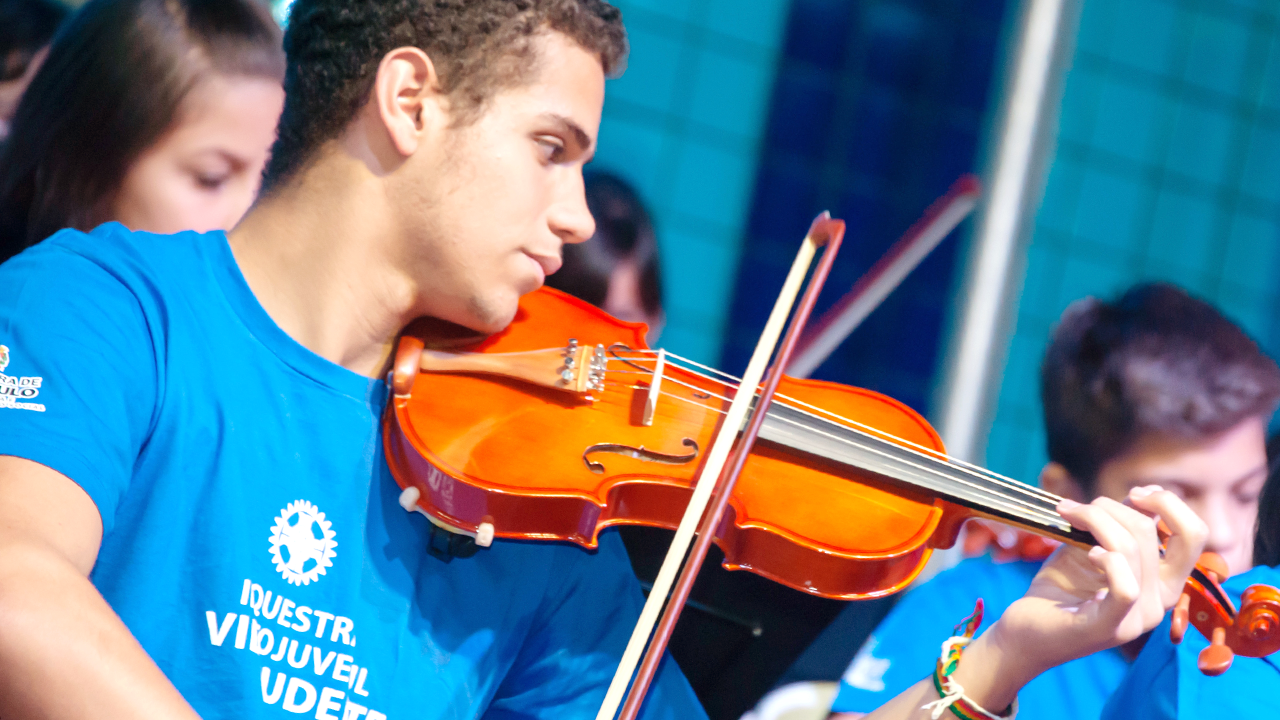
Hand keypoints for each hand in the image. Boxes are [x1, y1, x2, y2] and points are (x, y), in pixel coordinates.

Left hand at [950, 487, 1206, 709]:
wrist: (1025, 630)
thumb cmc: (1060, 588)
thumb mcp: (1092, 547)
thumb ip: (1118, 526)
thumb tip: (1141, 494)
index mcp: (1162, 582)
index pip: (1193, 536)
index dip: (1170, 505)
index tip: (1136, 493)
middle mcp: (1159, 602)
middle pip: (1152, 533)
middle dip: (1115, 508)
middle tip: (1083, 507)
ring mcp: (1137, 618)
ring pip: (1130, 549)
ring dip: (1093, 520)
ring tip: (1067, 516)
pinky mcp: (1110, 628)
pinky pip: (1126, 588)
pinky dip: (1108, 561)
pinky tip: (1087, 553)